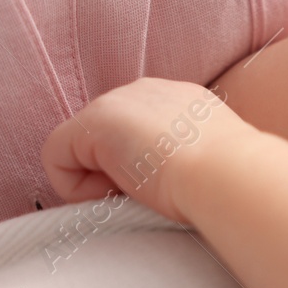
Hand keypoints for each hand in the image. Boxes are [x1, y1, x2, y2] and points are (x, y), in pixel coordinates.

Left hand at [40, 78, 253, 223]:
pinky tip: (115, 195)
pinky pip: (56, 159)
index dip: (141, 168)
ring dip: (100, 182)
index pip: (139, 132)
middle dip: (117, 173)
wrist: (229, 174)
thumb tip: (168, 182)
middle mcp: (146, 90)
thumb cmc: (231, 179)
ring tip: (136, 196)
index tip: (167, 189)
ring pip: (81, 150)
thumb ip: (189, 157)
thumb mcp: (214, 159)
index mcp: (181, 99)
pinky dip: (76, 189)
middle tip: (148, 197)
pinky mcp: (91, 123)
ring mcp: (116, 102)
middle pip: (106, 139)